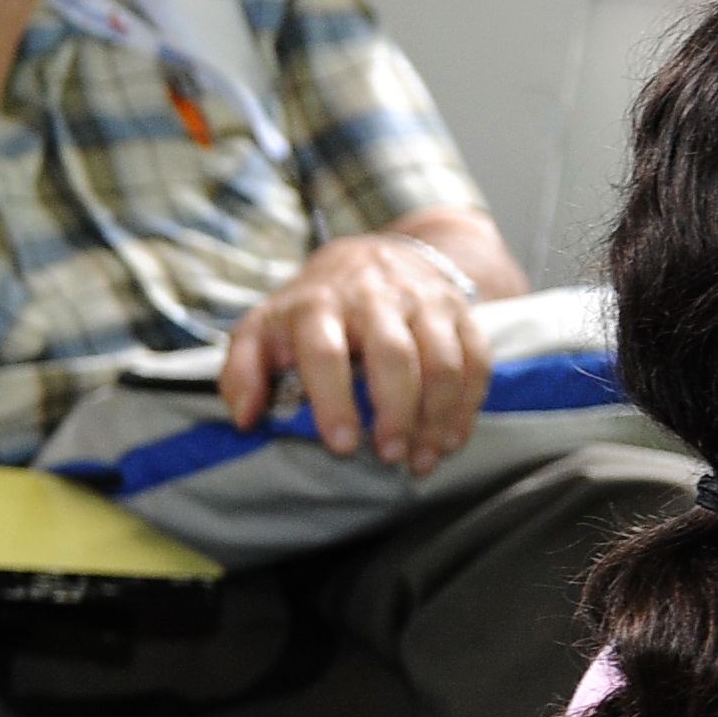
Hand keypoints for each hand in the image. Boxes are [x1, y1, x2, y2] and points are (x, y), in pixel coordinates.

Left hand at [215, 231, 490, 473]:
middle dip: (396, 412)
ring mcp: (422, 303)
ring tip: (424, 459)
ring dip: (438, 415)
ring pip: (443, 360)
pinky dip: (469, 403)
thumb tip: (245, 416)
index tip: (342, 445)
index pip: (326, 353)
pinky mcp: (459, 312)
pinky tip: (452, 438)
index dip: (335, 401)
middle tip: (390, 457)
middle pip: (394, 355)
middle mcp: (374, 298)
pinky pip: (476, 359)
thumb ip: (241, 371)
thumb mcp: (261, 329)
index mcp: (318, 306)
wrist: (368, 257)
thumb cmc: (309, 309)